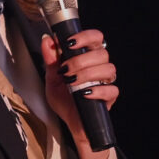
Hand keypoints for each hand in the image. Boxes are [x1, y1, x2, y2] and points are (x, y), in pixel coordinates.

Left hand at [40, 29, 117, 158]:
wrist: (70, 122)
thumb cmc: (64, 99)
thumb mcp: (52, 78)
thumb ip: (50, 60)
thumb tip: (47, 40)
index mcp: (87, 57)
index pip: (95, 38)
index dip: (86, 36)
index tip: (70, 43)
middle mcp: (99, 67)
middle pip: (102, 53)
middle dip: (81, 60)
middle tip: (66, 70)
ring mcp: (106, 82)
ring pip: (108, 69)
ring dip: (87, 74)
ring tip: (71, 82)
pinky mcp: (110, 97)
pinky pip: (111, 90)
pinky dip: (97, 91)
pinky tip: (84, 94)